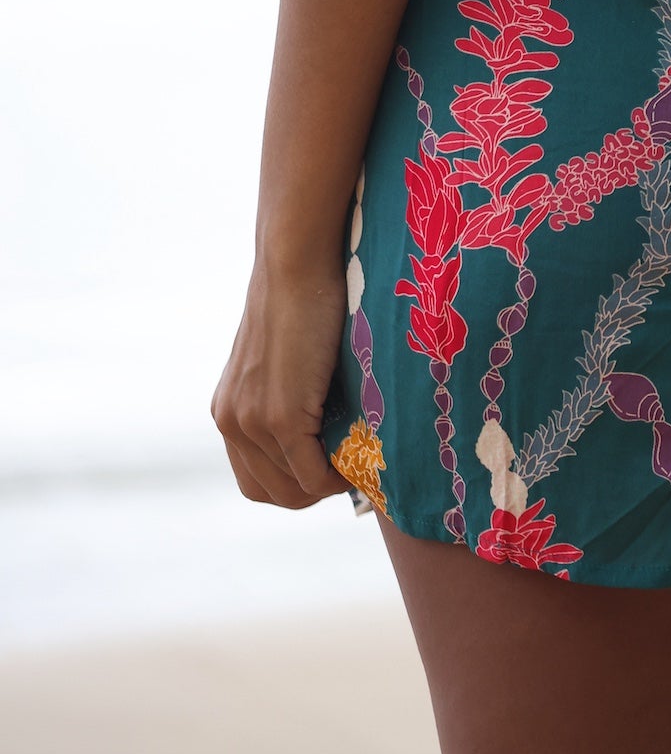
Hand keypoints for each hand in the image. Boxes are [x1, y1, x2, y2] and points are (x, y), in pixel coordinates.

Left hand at [211, 261, 354, 508]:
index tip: (330, 464)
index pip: (255, 480)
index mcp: (228, 410)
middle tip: (349, 466)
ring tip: (358, 461)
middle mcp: (231, 421)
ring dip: (327, 483)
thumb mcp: (287, 359)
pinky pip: (312, 474)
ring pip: (293, 489)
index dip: (294, 481)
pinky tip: (359, 458)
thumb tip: (329, 430)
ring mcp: (252, 422)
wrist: (298, 262)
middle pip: (271, 492)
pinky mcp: (281, 418)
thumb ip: (290, 394)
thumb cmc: (305, 297)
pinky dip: (337, 477)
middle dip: (312, 489)